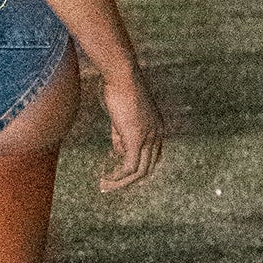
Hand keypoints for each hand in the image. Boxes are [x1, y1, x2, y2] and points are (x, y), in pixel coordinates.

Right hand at [98, 67, 165, 191]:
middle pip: (148, 168)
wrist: (122, 76)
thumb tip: (117, 152)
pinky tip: (106, 177)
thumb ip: (121, 135)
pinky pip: (130, 166)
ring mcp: (148, 138)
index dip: (136, 169)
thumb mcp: (121, 116)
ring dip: (122, 182)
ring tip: (105, 186)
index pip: (152, 157)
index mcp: (157, 128)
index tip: (118, 174)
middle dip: (129, 181)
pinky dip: (118, 176)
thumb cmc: (119, 89)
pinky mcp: (136, 139)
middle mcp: (157, 135)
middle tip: (110, 186)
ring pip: (139, 172)